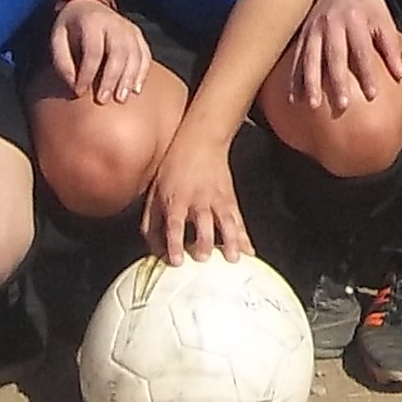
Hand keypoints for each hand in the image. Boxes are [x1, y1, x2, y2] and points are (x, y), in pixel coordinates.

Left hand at [52, 0, 150, 104]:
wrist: (88, 2)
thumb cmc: (70, 25)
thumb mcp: (57, 38)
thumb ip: (62, 62)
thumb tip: (74, 87)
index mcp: (92, 22)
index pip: (93, 51)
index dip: (87, 73)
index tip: (80, 92)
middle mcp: (115, 23)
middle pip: (118, 53)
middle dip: (112, 78)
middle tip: (103, 100)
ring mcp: (129, 28)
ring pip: (135, 55)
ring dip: (129, 78)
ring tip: (121, 98)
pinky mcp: (138, 34)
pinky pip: (145, 54)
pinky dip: (142, 72)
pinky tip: (136, 90)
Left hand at [143, 122, 248, 263]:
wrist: (202, 140)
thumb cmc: (174, 166)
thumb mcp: (155, 191)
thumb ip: (152, 223)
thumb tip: (155, 251)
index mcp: (176, 199)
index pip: (175, 224)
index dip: (175, 242)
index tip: (176, 261)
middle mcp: (198, 200)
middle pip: (203, 223)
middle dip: (204, 242)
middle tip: (204, 258)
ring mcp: (216, 200)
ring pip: (225, 221)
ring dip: (229, 240)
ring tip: (232, 259)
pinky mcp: (230, 200)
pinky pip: (238, 220)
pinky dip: (244, 237)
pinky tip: (249, 252)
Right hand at [293, 0, 401, 115]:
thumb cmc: (368, 5)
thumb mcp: (384, 19)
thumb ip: (390, 46)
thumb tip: (399, 75)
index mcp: (355, 19)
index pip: (362, 49)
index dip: (367, 72)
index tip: (372, 95)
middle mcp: (333, 23)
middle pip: (334, 55)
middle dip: (337, 80)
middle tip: (342, 105)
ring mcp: (315, 28)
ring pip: (310, 57)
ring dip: (310, 82)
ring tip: (312, 104)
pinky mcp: (303, 33)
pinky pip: (296, 57)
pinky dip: (293, 78)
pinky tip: (292, 98)